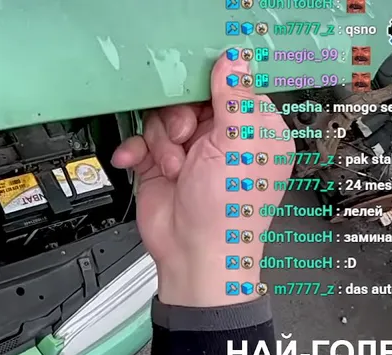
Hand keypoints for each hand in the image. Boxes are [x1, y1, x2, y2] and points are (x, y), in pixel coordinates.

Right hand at [111, 51, 294, 306]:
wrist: (192, 257)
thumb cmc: (226, 214)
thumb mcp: (237, 145)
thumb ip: (234, 98)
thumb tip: (235, 60)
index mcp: (254, 131)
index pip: (230, 87)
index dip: (211, 90)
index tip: (200, 100)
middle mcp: (223, 139)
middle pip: (190, 98)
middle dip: (180, 119)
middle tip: (186, 136)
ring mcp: (191, 152)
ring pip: (162, 118)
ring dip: (161, 141)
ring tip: (173, 167)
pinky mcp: (161, 165)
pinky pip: (141, 140)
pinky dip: (137, 150)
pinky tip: (139, 162)